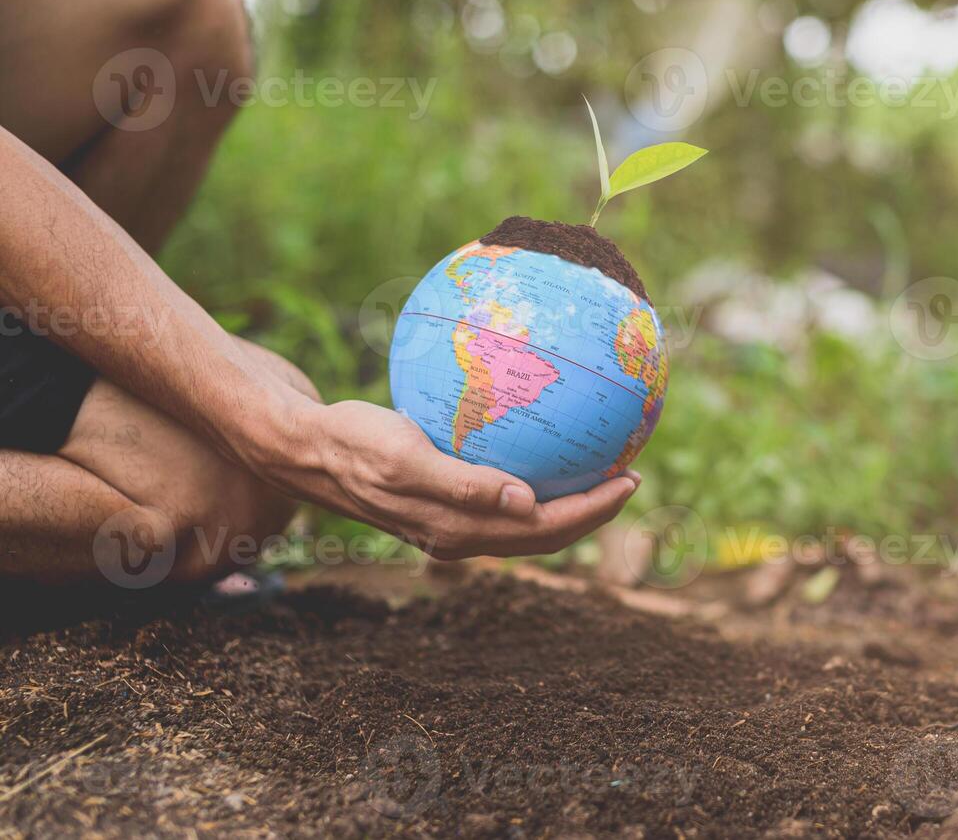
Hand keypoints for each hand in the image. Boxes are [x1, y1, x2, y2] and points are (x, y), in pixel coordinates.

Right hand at [253, 399, 638, 559]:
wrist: (305, 447)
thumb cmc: (353, 444)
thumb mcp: (406, 459)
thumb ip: (465, 484)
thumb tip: (527, 503)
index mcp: (458, 530)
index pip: (544, 530)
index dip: (592, 512)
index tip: (630, 480)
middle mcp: (460, 535)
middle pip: (544, 533)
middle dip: (593, 511)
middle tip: (630, 474)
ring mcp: (450, 523)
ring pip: (525, 523)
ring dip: (568, 502)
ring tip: (601, 467)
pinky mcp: (441, 503)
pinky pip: (502, 500)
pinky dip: (533, 485)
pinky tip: (543, 449)